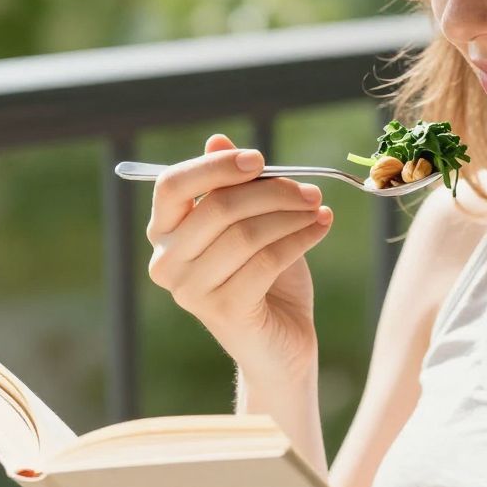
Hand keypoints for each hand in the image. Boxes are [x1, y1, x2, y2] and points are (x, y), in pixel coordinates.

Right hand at [146, 132, 331, 382]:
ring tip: (318, 209)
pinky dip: (300, 239)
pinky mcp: (223, 311)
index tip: (259, 159)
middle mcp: (166, 263)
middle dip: (272, 192)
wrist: (281, 346)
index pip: (172, 185)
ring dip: (291, 215)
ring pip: (246, 234)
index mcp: (165, 233)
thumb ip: (232, 187)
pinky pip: (266, 261)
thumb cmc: (264, 279)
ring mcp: (190, 291)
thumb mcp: (250, 224)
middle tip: (311, 190)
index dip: (216, 167)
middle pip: (218, 208)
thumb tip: (218, 140)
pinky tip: (322, 228)